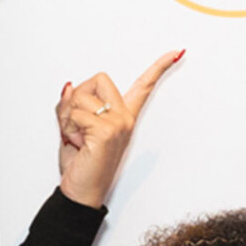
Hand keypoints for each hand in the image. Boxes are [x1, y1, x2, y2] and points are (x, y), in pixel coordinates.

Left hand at [57, 49, 181, 207]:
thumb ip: (71, 104)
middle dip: (77, 98)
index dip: (159, 67)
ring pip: (81, 96)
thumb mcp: (72, 128)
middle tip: (78, 125)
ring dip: (68, 117)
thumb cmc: (80, 165)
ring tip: (77, 138)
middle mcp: (124, 119)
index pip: (144, 87)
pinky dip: (68, 127)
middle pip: (98, 79)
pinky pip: (76, 114)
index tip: (177, 52)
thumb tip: (68, 86)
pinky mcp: (107, 131)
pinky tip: (78, 143)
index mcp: (122, 117)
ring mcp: (118, 124)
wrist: (80, 193)